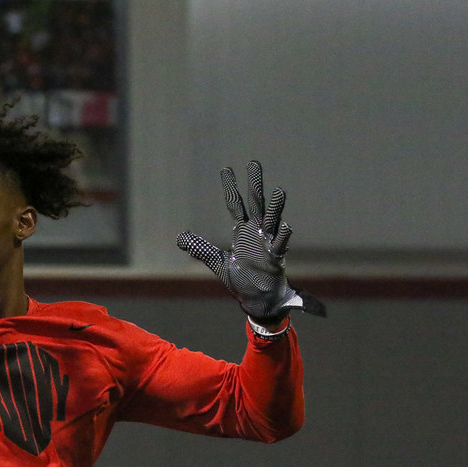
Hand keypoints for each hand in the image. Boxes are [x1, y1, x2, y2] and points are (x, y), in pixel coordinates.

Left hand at [177, 160, 324, 320]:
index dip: (230, 187)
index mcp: (243, 231)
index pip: (235, 204)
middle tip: (253, 164)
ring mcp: (268, 243)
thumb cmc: (243, 279)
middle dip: (254, 184)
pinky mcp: (276, 259)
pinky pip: (280, 245)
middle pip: (255, 203)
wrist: (258, 300)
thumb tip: (180, 238)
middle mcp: (257, 232)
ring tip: (278, 191)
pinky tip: (286, 225)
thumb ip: (202, 249)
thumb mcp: (218, 262)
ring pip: (272, 220)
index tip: (226, 169)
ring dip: (275, 207)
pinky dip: (283, 236)